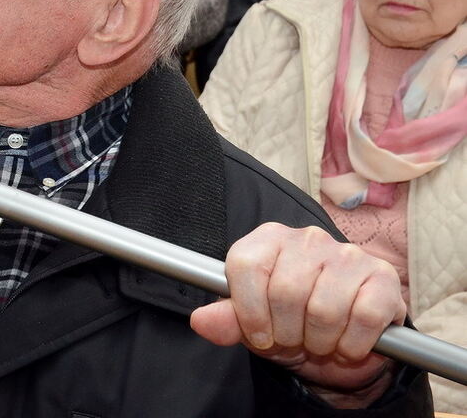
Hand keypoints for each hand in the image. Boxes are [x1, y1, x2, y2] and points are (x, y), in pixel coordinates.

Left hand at [190, 223, 403, 406]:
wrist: (341, 343)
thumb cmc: (289, 324)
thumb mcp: (252, 324)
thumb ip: (226, 320)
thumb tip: (200, 321)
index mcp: (269, 239)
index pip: (245, 264)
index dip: (248, 309)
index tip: (259, 333)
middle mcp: (307, 238)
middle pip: (285, 292)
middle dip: (288, 332)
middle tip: (295, 337)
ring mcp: (347, 254)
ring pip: (324, 310)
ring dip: (320, 341)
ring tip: (320, 339)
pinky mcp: (382, 277)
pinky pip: (363, 318)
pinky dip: (353, 344)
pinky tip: (347, 341)